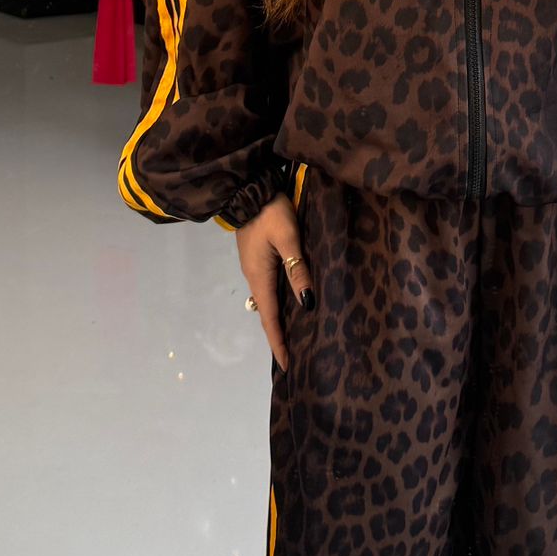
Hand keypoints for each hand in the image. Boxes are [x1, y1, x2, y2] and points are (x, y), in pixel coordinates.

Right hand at [235, 193, 313, 372]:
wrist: (248, 188)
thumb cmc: (271, 213)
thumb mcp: (288, 239)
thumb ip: (298, 270)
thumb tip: (308, 304)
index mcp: (260, 278)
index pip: (270, 320)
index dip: (279, 343)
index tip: (288, 367)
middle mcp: (254, 278)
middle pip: (268, 315)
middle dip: (280, 337)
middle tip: (297, 357)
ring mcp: (254, 268)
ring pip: (269, 302)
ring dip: (280, 321)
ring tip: (296, 336)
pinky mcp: (257, 259)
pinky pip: (269, 289)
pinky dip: (279, 303)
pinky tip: (291, 304)